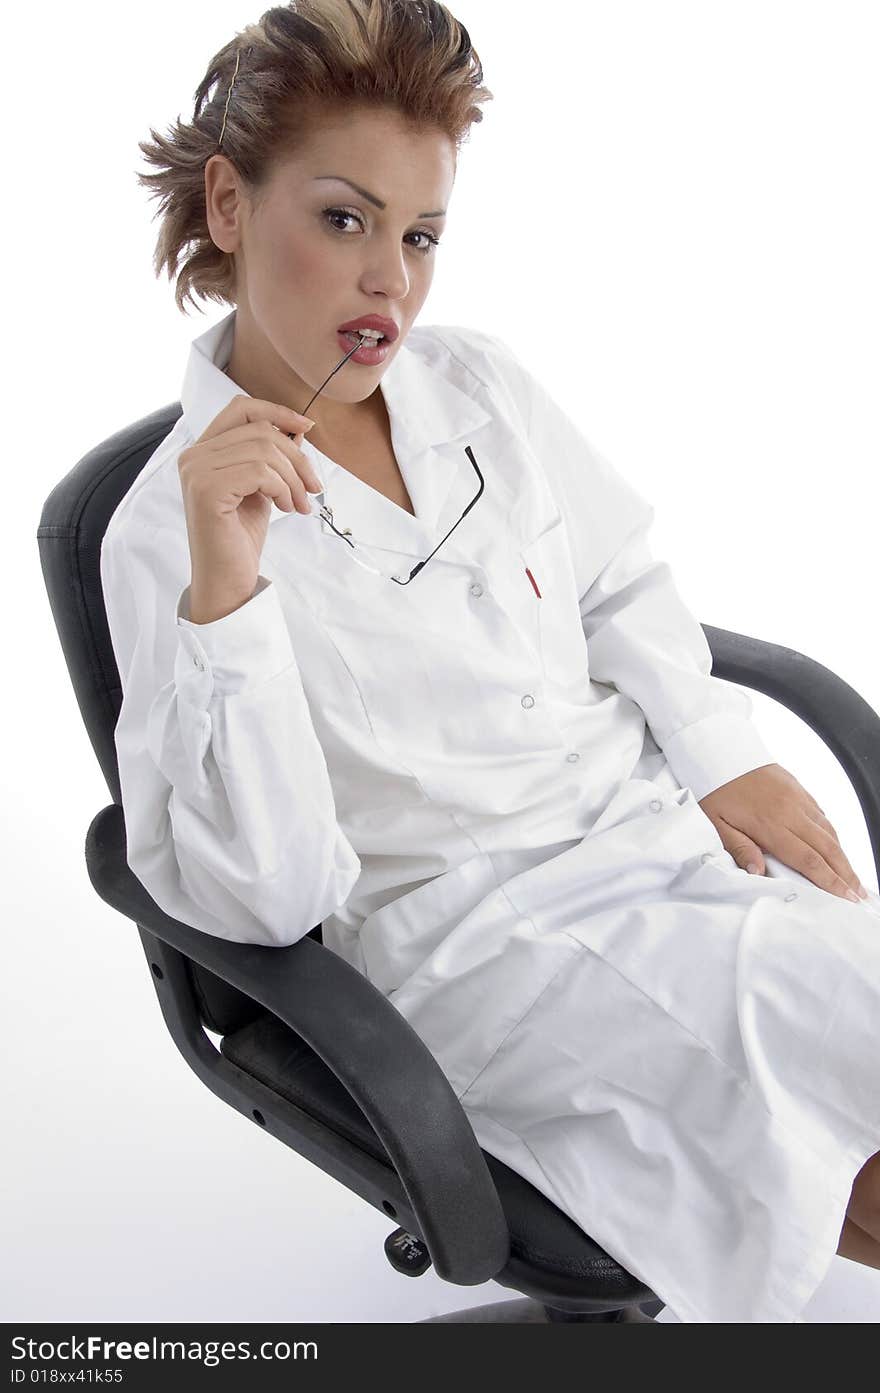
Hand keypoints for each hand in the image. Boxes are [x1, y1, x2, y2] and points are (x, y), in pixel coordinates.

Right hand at [179, 394, 319, 602]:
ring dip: (293, 479)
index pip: (241, 408)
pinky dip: (283, 489)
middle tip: (312, 488)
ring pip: (265, 450)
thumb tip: (298, 428)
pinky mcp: (207, 490)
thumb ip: (273, 457)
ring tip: (298, 504)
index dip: (277, 412)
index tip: (306, 427)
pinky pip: (261, 471)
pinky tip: (286, 509)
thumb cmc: (240, 537)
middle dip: (296, 458)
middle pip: (260, 430)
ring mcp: (196, 472)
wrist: (227, 580)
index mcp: (202, 451)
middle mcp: (193, 456)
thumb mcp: (263, 488)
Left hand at [697, 763, 868, 903]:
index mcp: (770, 824)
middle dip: (846, 874)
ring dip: (844, 856)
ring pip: (829, 832)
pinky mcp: (799, 789)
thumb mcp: (715, 822)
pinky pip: (822, 815)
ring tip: (853, 877)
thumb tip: (757, 872)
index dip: (830, 880)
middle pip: (827, 848)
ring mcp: (798, 799)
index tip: (846, 897)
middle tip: (859, 894)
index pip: (808, 859)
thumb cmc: (715, 789)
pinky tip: (837, 848)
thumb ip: (738, 848)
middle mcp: (791, 811)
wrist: (721, 751)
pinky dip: (833, 835)